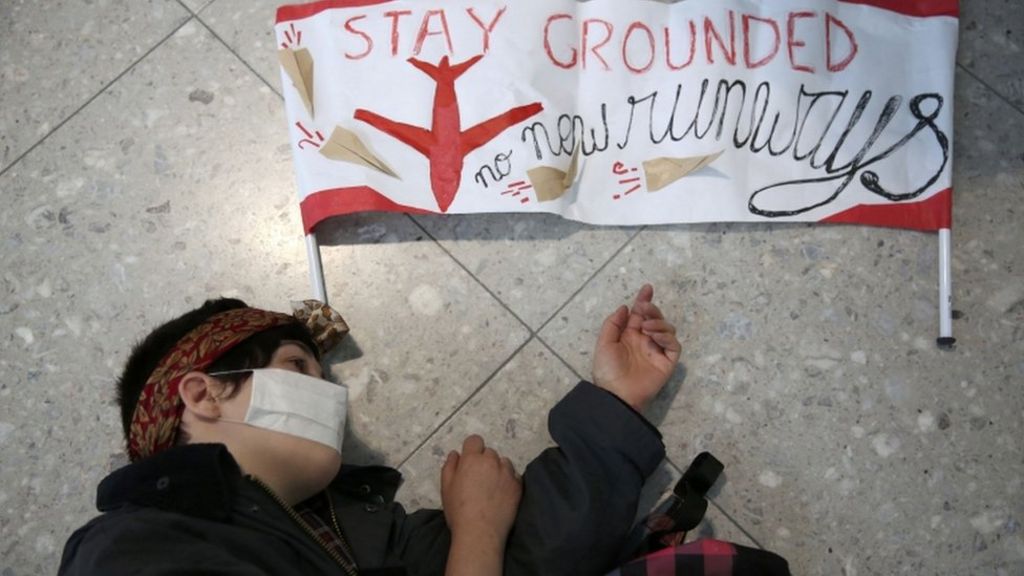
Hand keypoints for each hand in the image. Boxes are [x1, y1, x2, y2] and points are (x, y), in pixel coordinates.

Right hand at [441, 435, 521, 546]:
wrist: (480, 532)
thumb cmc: (458, 511)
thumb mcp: (446, 487)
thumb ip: (450, 466)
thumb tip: (456, 454)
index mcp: (472, 459)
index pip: (475, 440)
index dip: (471, 450)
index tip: (469, 463)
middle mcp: (492, 461)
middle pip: (489, 452)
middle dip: (484, 462)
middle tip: (478, 480)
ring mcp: (507, 473)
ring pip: (503, 462)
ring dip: (498, 469)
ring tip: (492, 488)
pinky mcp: (518, 486)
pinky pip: (514, 476)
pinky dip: (508, 481)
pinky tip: (502, 495)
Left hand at [592, 284, 680, 411]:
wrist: (616, 393)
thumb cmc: (607, 370)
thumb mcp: (604, 343)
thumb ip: (614, 323)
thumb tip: (626, 307)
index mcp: (629, 336)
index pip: (639, 315)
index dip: (643, 301)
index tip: (647, 288)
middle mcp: (645, 341)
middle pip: (655, 318)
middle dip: (651, 309)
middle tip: (644, 308)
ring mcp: (657, 351)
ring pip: (667, 329)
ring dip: (658, 323)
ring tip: (646, 328)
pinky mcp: (667, 362)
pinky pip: (674, 345)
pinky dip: (666, 337)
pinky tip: (654, 337)